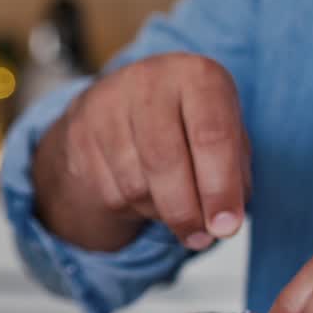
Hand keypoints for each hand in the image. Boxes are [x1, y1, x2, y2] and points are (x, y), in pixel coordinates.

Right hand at [34, 53, 251, 251]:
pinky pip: (110, 192)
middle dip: (186, 211)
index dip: (220, 188)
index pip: (211, 136)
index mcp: (195, 74)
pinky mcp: (78, 135)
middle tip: (200, 238)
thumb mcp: (223, 131)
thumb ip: (233, 173)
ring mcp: (106, 108)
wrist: (121, 102)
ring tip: (173, 207)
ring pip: (134, 184)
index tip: (227, 227)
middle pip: (165, 161)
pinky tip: (144, 195)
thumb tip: (224, 221)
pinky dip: (133, 208)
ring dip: (160, 212)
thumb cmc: (185, 122)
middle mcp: (147, 82)